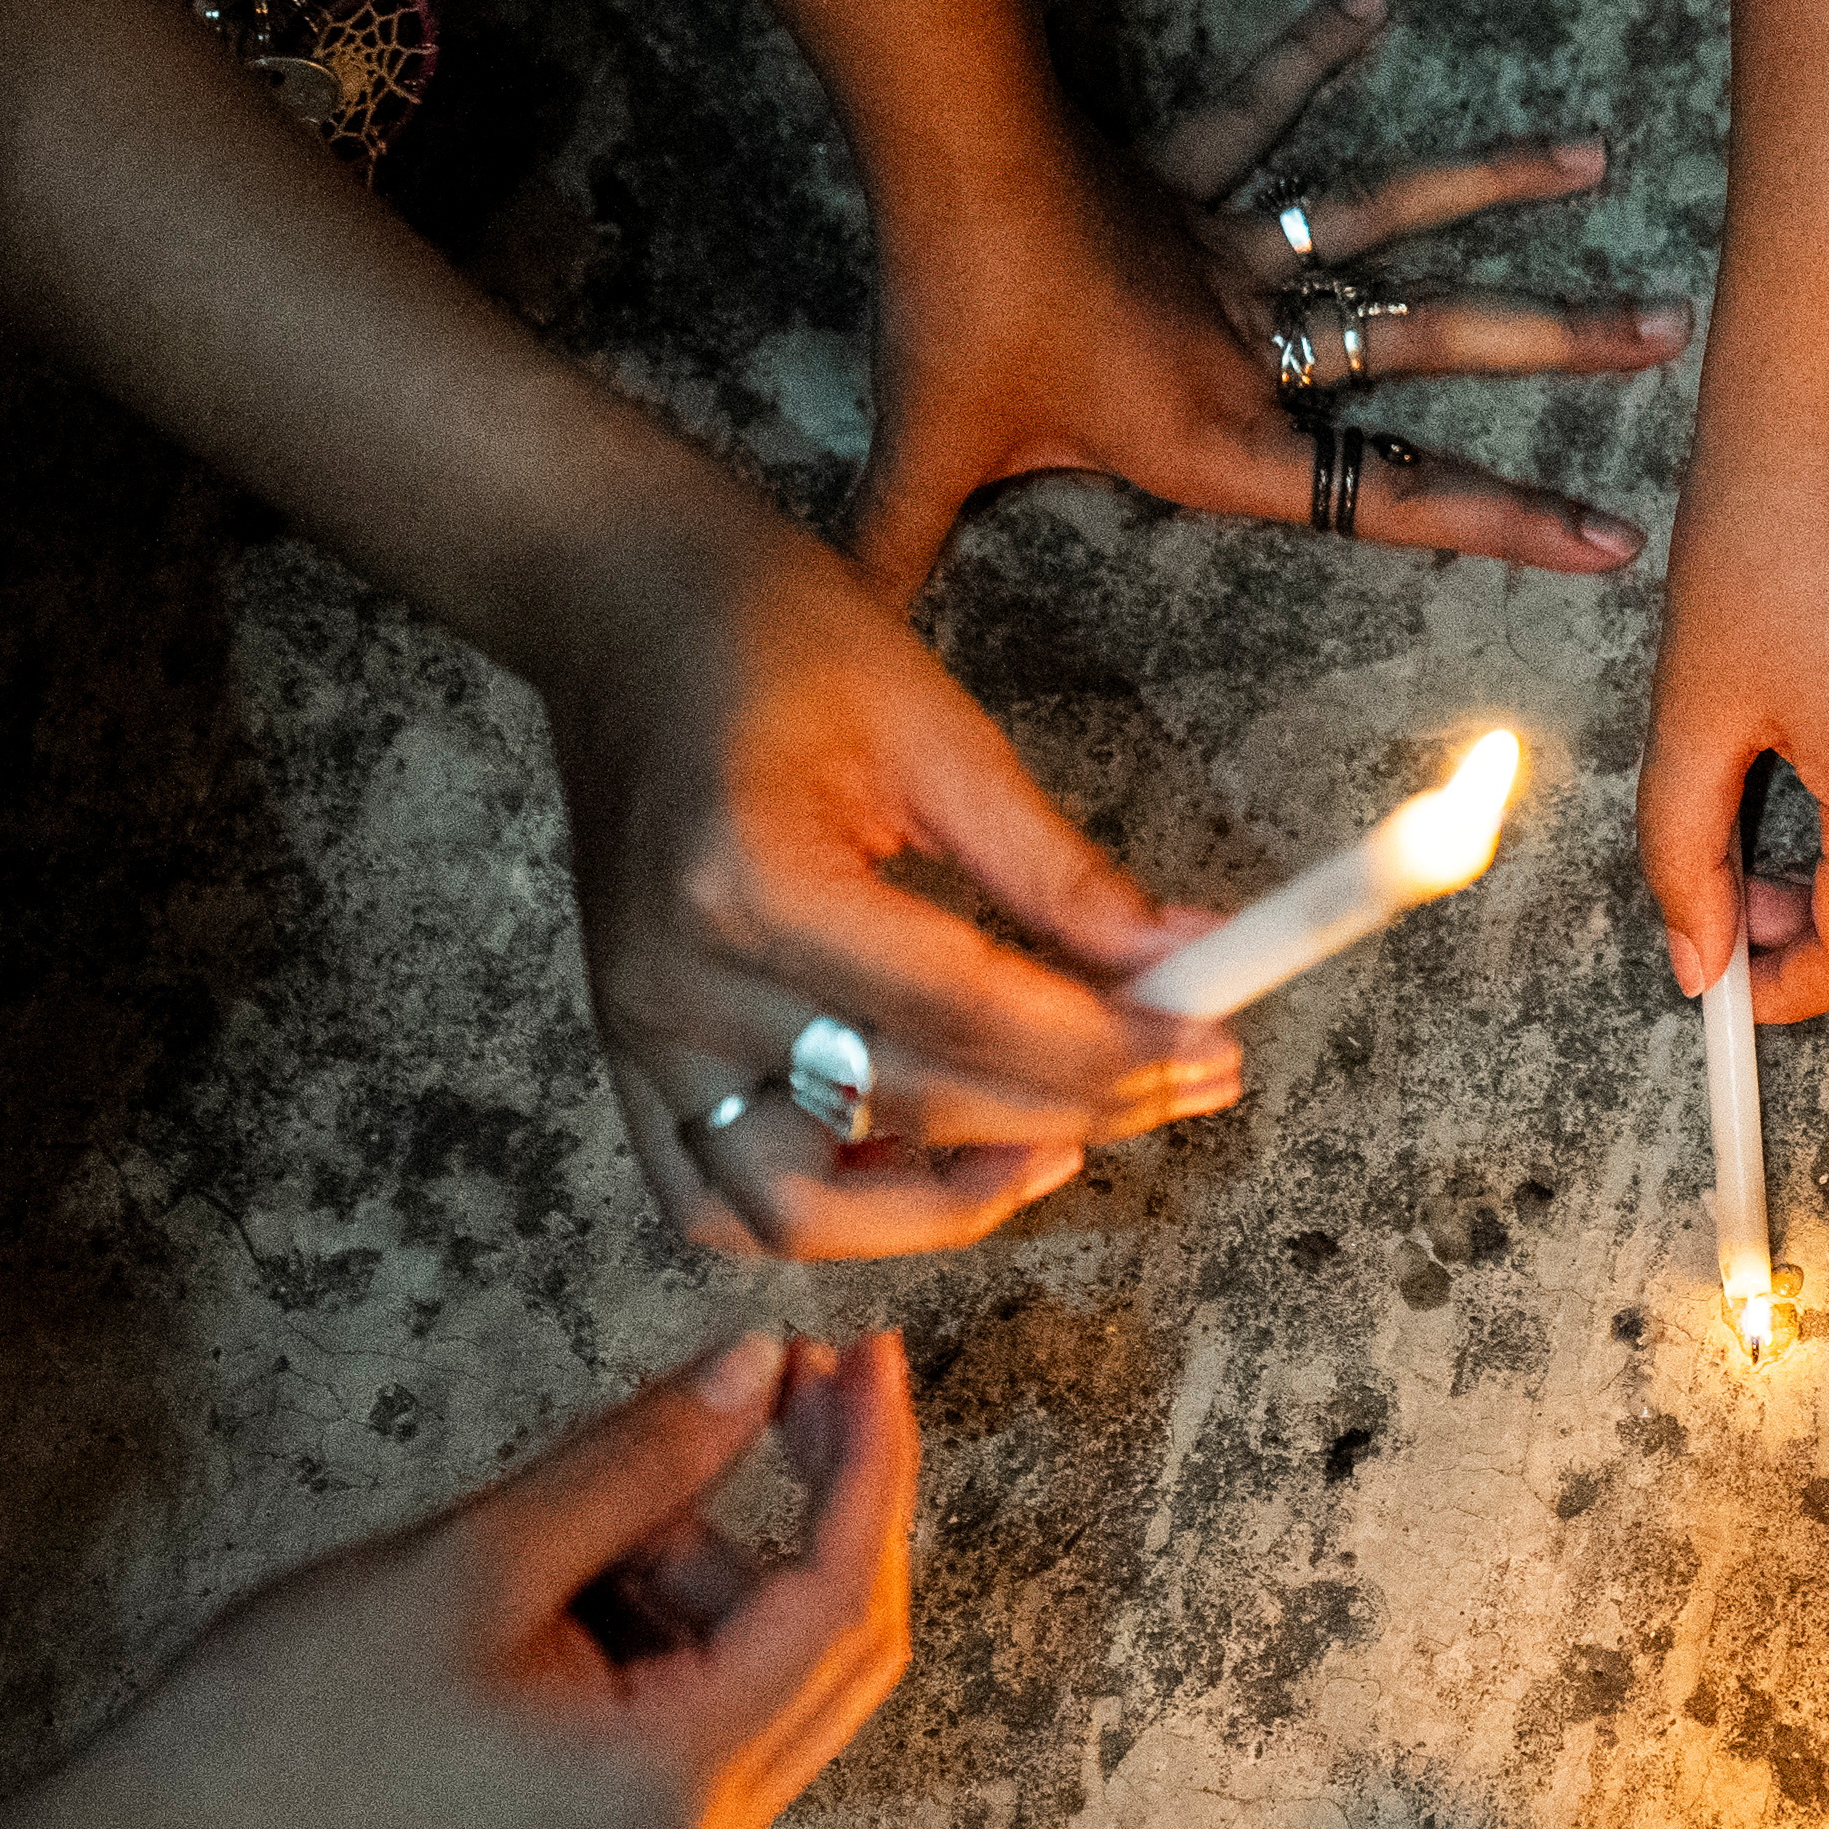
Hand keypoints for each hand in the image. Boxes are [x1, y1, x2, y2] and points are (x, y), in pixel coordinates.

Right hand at [87, 1331, 915, 1828]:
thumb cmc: (297, 1713)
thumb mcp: (478, 1558)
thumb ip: (642, 1460)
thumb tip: (763, 1363)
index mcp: (676, 1785)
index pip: (840, 1606)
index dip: (868, 1467)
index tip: (869, 1354)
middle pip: (838, 1647)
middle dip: (820, 1501)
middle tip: (786, 1376)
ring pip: (766, 1666)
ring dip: (708, 1559)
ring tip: (566, 1522)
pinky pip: (705, 1700)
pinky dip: (671, 1612)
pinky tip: (570, 1575)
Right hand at [540, 539, 1240, 1258]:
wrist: (621, 611)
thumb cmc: (773, 642)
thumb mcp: (941, 734)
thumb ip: (1061, 874)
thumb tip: (1190, 960)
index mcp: (753, 878)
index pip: (966, 1014)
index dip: (1105, 1048)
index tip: (1207, 1050)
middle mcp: (681, 981)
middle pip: (908, 1108)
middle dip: (1072, 1109)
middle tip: (1180, 1081)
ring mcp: (640, 1035)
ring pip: (795, 1209)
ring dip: (940, 1206)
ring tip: (1056, 1146)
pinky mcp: (628, 1058)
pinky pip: (713, 1201)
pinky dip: (826, 1217)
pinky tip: (929, 1169)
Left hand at [848, 0, 1690, 589]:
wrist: (952, 164)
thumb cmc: (957, 319)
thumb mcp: (925, 464)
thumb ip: (901, 559)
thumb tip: (859, 647)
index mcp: (1223, 435)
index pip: (1388, 494)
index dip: (1506, 523)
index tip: (1611, 539)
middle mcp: (1255, 343)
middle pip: (1433, 346)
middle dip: (1559, 344)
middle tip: (1670, 327)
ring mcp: (1228, 252)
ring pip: (1385, 219)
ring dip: (1491, 184)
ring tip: (1594, 157)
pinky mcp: (1181, 178)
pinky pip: (1258, 111)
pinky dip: (1312, 52)